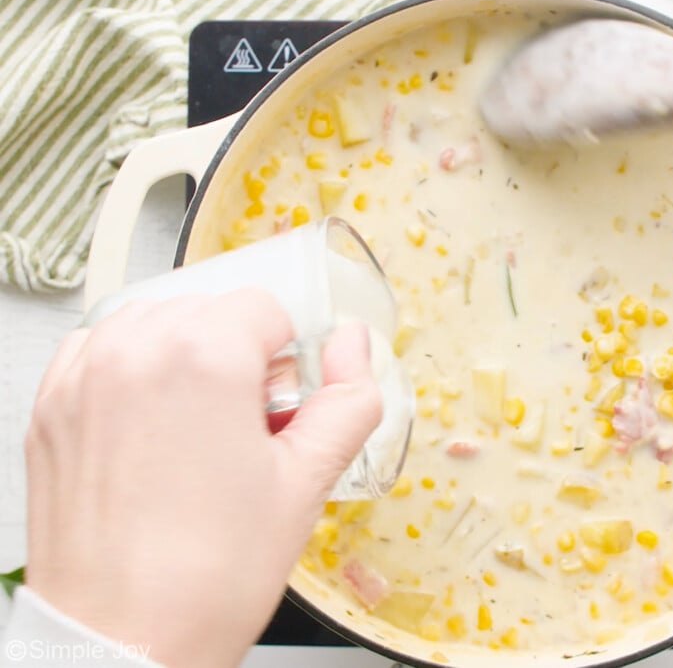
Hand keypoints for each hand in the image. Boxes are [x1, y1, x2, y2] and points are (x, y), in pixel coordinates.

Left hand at [23, 290, 381, 667]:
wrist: (122, 641)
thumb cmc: (208, 575)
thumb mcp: (309, 482)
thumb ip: (349, 396)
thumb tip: (353, 345)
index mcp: (203, 357)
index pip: (265, 306)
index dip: (287, 357)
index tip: (281, 404)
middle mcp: (134, 351)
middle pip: (210, 308)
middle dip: (238, 356)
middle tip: (246, 428)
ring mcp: (83, 378)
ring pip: (154, 322)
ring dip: (185, 357)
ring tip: (199, 431)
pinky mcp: (51, 408)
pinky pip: (101, 352)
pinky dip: (132, 372)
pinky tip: (154, 430)